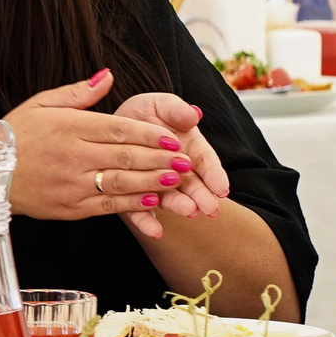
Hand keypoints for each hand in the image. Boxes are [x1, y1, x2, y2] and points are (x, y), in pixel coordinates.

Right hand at [0, 70, 214, 238]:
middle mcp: (71, 155)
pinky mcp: (68, 207)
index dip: (151, 134)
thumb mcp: (40, 104)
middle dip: (161, 158)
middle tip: (186, 160)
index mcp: (67, 126)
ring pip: (122, 182)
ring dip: (153, 181)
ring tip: (177, 179)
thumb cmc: (14, 136)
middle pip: (126, 155)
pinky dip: (132, 202)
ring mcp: (70, 183)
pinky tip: (152, 198)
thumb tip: (109, 76)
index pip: (118, 129)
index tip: (174, 138)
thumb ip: (78, 92)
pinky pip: (107, 205)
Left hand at [112, 90, 227, 239]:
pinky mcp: (132, 196)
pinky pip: (138, 210)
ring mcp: (155, 185)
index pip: (205, 161)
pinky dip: (146, 221)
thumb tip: (193, 114)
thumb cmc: (144, 114)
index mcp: (188, 148)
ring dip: (179, 206)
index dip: (214, 174)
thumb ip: (176, 110)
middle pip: (191, 183)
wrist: (113, 126)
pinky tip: (154, 231)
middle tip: (210, 207)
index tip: (222, 187)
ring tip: (189, 212)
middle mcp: (175, 170)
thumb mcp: (160, 105)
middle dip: (202, 195)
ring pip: (168, 198)